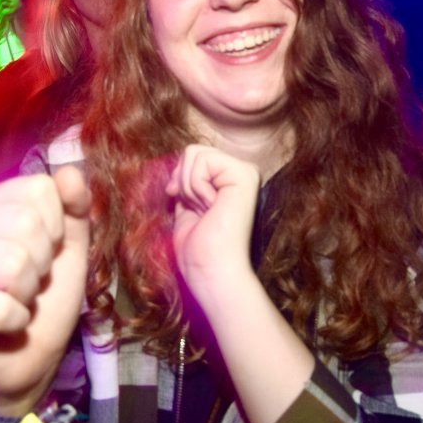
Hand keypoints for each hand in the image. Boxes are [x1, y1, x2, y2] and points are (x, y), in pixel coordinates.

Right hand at [0, 167, 90, 415]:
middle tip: (30, 283)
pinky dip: (15, 321)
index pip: (37, 189)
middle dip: (42, 263)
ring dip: (28, 293)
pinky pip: (0, 307)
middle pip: (24, 222)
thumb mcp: (70, 249)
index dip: (56, 228)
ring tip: (17, 301)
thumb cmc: (46, 298)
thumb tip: (70, 173)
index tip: (46, 253)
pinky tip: (5, 324)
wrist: (30, 358)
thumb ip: (75, 208)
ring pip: (12, 263)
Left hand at [166, 145, 259, 290]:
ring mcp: (246, 172)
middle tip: (199, 211)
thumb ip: (186, 180)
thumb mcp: (186, 204)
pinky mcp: (245, 175)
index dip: (179, 179)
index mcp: (229, 179)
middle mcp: (241, 172)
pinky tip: (211, 208)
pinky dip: (196, 187)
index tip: (185, 205)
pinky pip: (203, 160)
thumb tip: (176, 163)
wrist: (209, 271)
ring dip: (189, 187)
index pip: (192, 156)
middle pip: (193, 151)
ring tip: (205, 211)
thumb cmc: (197, 248)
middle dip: (183, 182)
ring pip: (195, 153)